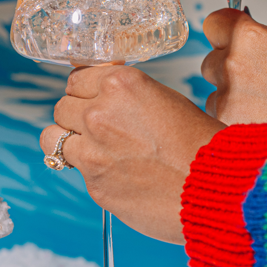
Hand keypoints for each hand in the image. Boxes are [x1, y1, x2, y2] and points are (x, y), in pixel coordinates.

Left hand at [40, 66, 224, 244]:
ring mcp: (93, 148)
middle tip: (97, 127)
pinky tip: (112, 172)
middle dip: (76, 115)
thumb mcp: (165, 100)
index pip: (77, 77)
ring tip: (91, 148)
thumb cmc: (201, 144)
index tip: (93, 98)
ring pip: (52, 135)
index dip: (87, 90)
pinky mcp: (93, 181)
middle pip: (62, 105)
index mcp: (121, 83)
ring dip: (67, 139)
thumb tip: (104, 97)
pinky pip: (72, 167)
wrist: (215, 188)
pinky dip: (86, 169)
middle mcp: (100, 111)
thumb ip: (127, 96)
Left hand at [202, 9, 266, 123]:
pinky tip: (262, 121)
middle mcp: (233, 63)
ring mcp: (228, 97)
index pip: (214, 24)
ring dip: (230, 97)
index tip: (234, 39)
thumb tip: (238, 40)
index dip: (226, 32)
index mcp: (250, 37)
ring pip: (213, 93)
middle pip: (210, 60)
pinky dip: (235, 120)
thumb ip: (258, 43)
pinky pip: (220, 119)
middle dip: (228, 67)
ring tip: (265, 105)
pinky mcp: (229, 127)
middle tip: (259, 78)